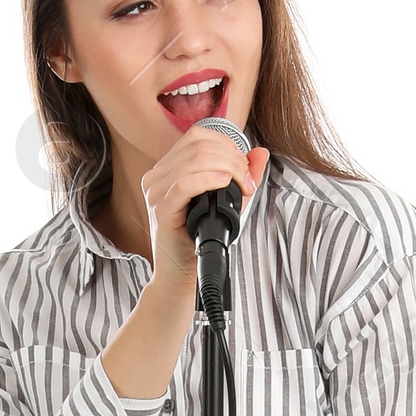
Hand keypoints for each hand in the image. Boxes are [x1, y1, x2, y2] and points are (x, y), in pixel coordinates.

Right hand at [143, 127, 268, 293]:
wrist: (181, 278)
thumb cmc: (199, 243)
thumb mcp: (226, 203)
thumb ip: (241, 176)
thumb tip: (261, 152)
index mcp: (168, 169)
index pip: (197, 136)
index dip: (227, 144)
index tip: (245, 168)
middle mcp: (157, 176)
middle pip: (198, 145)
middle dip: (232, 158)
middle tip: (247, 181)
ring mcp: (155, 192)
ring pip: (194, 160)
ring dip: (227, 169)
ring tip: (242, 187)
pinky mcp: (160, 210)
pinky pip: (184, 184)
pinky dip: (208, 179)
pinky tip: (224, 185)